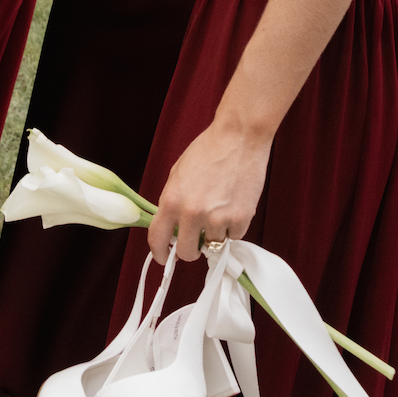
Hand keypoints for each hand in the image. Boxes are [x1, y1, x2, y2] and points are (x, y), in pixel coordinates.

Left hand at [148, 118, 271, 264]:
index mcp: (171, 200)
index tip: (163, 259)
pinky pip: (234, 237)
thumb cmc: (208, 151)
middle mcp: (192, 213)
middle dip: (191, 249)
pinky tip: (234, 204)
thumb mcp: (178, 175)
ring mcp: (217, 218)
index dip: (159, 253)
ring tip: (220, 207)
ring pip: (213, 245)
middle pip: (187, 252)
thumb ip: (172, 203)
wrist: (239, 137)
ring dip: (216, 233)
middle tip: (197, 239)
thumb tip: (172, 229)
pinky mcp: (240, 219)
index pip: (157, 239)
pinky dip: (234, 227)